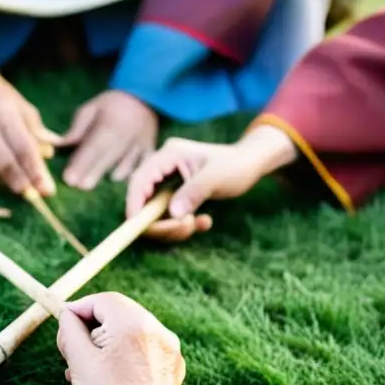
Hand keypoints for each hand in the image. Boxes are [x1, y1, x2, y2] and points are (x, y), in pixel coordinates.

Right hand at [0, 57, 57, 195]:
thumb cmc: (0, 100)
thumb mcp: (23, 108)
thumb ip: (37, 133)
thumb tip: (50, 156)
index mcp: (3, 112)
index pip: (22, 148)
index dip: (35, 172)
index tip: (47, 189)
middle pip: (4, 165)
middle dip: (22, 183)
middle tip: (33, 194)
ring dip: (5, 183)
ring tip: (16, 180)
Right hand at [57, 293, 193, 384]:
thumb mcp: (79, 361)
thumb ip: (70, 330)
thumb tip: (68, 315)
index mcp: (135, 322)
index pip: (102, 300)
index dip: (78, 310)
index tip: (62, 325)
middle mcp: (157, 330)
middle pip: (117, 315)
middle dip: (91, 330)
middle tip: (71, 352)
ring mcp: (168, 350)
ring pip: (128, 335)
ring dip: (104, 346)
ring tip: (84, 372)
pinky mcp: (171, 368)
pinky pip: (141, 352)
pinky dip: (122, 358)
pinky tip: (106, 381)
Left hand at [61, 91, 157, 190]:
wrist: (144, 97)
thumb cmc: (112, 104)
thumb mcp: (92, 108)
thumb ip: (78, 127)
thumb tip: (62, 144)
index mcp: (110, 123)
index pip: (93, 147)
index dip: (81, 164)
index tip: (69, 178)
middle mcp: (126, 136)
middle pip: (108, 159)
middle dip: (93, 174)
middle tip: (79, 187)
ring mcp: (140, 145)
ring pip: (126, 167)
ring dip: (111, 177)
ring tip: (96, 186)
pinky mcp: (150, 151)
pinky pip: (142, 168)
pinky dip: (131, 176)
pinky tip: (118, 181)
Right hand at [126, 125, 296, 241]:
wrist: (251, 164)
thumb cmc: (236, 165)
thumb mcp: (216, 178)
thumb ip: (193, 194)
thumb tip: (172, 214)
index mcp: (168, 155)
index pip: (139, 180)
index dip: (134, 204)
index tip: (136, 226)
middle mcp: (163, 168)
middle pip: (144, 200)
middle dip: (161, 221)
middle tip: (185, 229)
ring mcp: (168, 182)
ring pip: (157, 213)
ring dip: (174, 226)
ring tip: (199, 224)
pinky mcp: (176, 195)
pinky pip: (170, 216)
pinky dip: (183, 224)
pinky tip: (205, 221)